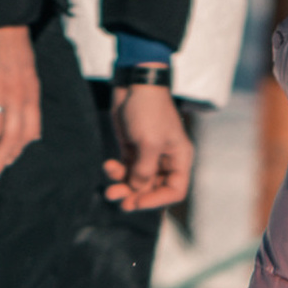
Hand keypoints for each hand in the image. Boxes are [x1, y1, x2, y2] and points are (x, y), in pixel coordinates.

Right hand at [0, 24, 40, 180]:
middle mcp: (18, 95)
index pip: (29, 132)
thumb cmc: (13, 45)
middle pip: (11, 137)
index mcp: (31, 94)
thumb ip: (27, 98)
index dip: (17, 151)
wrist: (1, 15)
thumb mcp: (28, 73)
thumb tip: (31, 130)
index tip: (5, 163)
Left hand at [105, 84, 195, 211]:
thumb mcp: (149, 143)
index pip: (175, 190)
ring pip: (136, 182)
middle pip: (154, 189)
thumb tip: (136, 189)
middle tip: (120, 201)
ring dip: (122, 187)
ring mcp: (148, 155)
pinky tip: (109, 165)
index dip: (158, 200)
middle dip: (136, 196)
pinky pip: (125, 170)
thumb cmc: (149, 111)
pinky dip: (116, 172)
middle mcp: (166, 160)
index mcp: (179, 159)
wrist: (134, 85)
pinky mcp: (132, 149)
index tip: (138, 202)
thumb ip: (144, 170)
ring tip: (109, 191)